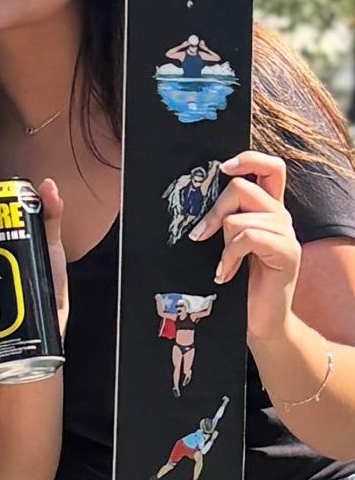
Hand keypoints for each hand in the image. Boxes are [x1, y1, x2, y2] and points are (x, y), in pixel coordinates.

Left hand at [190, 150, 299, 342]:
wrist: (261, 320)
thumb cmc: (238, 282)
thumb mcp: (227, 243)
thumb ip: (223, 218)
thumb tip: (191, 197)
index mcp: (268, 208)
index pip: (270, 167)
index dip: (248, 158)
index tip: (222, 168)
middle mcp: (281, 216)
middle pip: (242, 186)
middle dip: (214, 210)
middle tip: (200, 236)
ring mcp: (287, 233)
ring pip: (239, 216)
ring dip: (222, 243)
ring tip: (222, 265)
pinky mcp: (288, 253)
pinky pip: (248, 237)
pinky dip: (229, 256)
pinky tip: (226, 274)